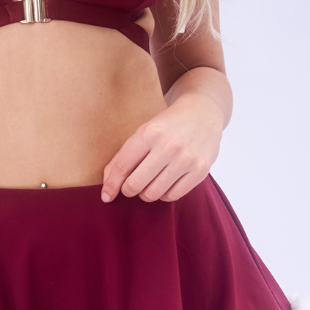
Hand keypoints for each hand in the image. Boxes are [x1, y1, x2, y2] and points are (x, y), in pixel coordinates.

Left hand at [101, 93, 223, 203]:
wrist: (203, 113)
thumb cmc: (167, 126)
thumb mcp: (143, 132)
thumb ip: (124, 156)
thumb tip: (108, 184)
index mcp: (149, 133)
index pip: (123, 166)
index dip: (111, 184)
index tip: (106, 195)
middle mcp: (168, 146)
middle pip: (136, 184)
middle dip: (128, 190)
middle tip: (130, 187)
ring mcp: (186, 159)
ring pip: (153, 193)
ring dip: (145, 193)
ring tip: (148, 184)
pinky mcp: (200, 170)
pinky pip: (173, 196)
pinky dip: (164, 195)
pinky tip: (164, 184)